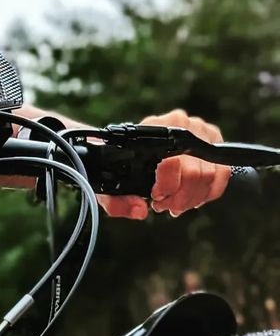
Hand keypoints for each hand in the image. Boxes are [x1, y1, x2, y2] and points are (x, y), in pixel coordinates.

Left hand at [100, 109, 229, 219]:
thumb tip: (141, 211)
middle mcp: (182, 124)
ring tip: (176, 204)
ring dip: (194, 197)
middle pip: (195, 172)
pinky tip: (192, 198)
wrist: (132, 147)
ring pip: (211, 174)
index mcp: (155, 128)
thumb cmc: (121, 167)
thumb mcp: (110, 185)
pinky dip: (209, 192)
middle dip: (181, 198)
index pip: (173, 162)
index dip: (167, 187)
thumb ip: (117, 202)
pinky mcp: (214, 139)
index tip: (156, 197)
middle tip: (165, 206)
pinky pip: (224, 172)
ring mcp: (201, 130)